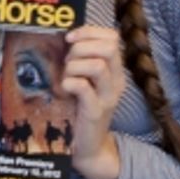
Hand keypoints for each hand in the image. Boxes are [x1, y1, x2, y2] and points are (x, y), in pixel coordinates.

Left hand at [61, 25, 125, 178]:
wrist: (87, 146)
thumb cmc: (79, 108)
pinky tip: (64, 89)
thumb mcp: (83, 79)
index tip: (69, 38)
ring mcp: (107, 97)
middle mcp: (116, 81)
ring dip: (74, 67)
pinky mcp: (95, 112)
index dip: (89, 32)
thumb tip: (64, 36)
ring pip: (98, 66)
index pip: (112, 37)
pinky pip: (84, 88)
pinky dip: (70, 83)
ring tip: (66, 78)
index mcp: (114, 70)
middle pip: (109, 47)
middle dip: (81, 48)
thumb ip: (80, 59)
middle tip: (67, 63)